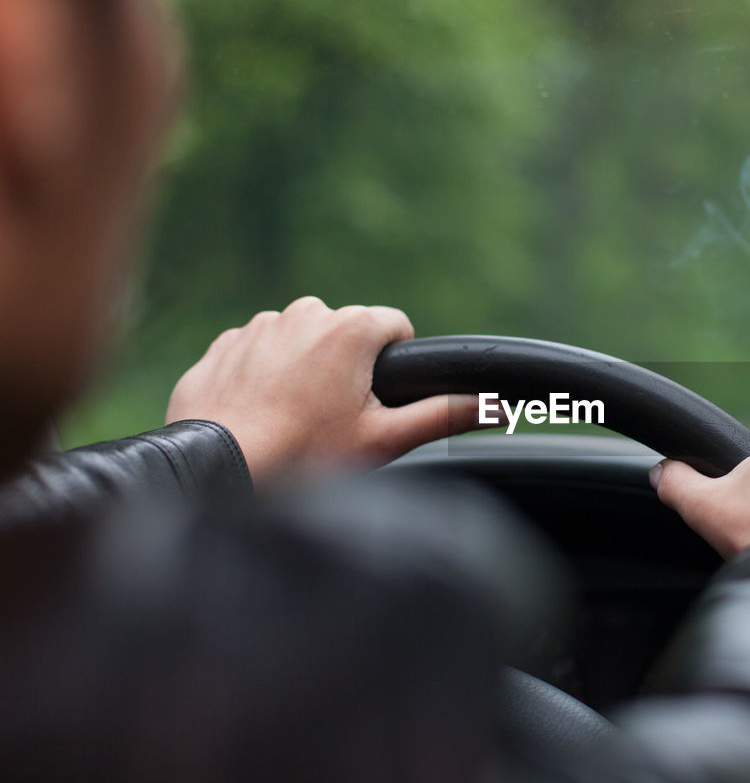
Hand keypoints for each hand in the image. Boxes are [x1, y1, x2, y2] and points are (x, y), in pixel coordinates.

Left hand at [165, 297, 480, 482]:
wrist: (219, 469)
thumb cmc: (305, 455)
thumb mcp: (385, 439)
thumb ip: (444, 415)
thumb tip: (496, 406)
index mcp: (349, 327)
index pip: (396, 326)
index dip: (396, 365)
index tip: (378, 400)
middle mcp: (303, 313)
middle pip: (348, 333)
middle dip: (349, 368)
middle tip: (335, 419)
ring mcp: (257, 327)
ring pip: (301, 342)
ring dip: (305, 370)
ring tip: (295, 420)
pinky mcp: (222, 346)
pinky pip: (257, 354)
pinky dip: (263, 378)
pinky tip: (261, 417)